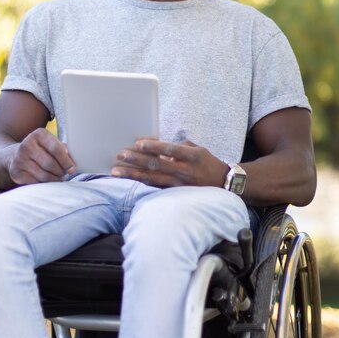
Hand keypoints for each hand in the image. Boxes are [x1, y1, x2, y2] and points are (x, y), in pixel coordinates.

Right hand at [8, 128, 75, 184]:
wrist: (15, 156)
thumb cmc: (41, 150)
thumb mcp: (51, 144)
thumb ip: (64, 151)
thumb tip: (72, 164)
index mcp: (39, 134)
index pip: (56, 149)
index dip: (66, 161)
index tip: (72, 169)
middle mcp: (27, 144)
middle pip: (50, 163)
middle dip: (60, 171)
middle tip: (64, 174)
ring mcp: (19, 159)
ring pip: (43, 175)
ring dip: (54, 179)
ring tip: (58, 178)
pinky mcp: (15, 172)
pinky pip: (35, 182)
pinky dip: (44, 184)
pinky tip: (47, 182)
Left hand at [111, 138, 227, 187]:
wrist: (222, 184)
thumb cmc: (206, 162)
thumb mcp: (196, 149)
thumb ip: (176, 146)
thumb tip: (154, 144)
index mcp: (191, 156)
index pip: (171, 150)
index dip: (154, 146)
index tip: (138, 143)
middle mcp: (184, 171)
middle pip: (157, 165)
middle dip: (137, 160)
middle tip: (120, 155)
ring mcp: (178, 184)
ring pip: (152, 179)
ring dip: (132, 174)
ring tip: (116, 171)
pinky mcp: (174, 194)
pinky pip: (154, 188)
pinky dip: (139, 183)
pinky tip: (127, 181)